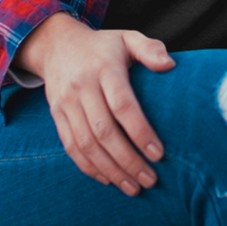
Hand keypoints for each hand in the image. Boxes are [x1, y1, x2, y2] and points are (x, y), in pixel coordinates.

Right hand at [14, 13, 174, 194]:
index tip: (158, 154)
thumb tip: (169, 66)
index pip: (122, 105)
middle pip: (104, 131)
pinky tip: (108, 180)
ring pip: (86, 144)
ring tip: (133, 187)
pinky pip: (71, 147)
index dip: (140, 132)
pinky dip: (89, 167)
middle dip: (128, 160)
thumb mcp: (127, 38)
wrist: (56, 44)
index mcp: (104, 69)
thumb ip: (150, 49)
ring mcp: (66, 103)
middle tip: (150, 180)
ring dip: (110, 170)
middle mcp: (82, 87)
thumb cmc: (103, 46)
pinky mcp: (56, 116)